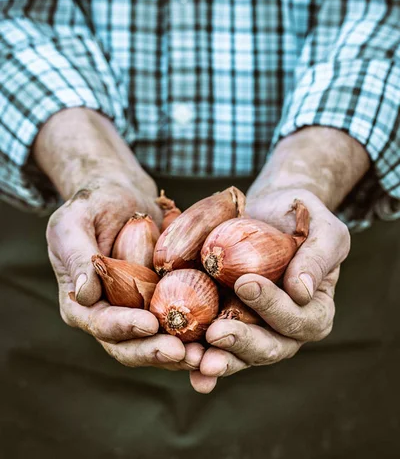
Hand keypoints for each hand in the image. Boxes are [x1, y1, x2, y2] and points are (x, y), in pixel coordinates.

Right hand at [47, 177, 204, 371]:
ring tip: (205, 356)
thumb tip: (84, 295)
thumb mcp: (73, 222)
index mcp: (81, 303)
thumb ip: (76, 256)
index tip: (149, 324)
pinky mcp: (165, 302)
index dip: (123, 327)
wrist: (124, 194)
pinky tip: (220, 335)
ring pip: (158, 343)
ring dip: (180, 354)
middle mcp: (109, 315)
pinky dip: (198, 335)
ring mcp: (139, 312)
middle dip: (155, 351)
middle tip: (183, 353)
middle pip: (129, 346)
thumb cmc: (92, 203)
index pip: (99, 323)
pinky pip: (180, 324)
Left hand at [190, 188, 349, 392]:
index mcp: (315, 312)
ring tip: (195, 360)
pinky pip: (214, 347)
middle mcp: (286, 331)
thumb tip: (302, 291)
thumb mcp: (323, 229)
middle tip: (215, 334)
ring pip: (238, 356)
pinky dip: (199, 357)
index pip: (297, 319)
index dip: (273, 307)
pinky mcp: (227, 324)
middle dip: (241, 343)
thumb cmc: (302, 216)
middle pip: (267, 348)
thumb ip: (318, 258)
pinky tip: (183, 359)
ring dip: (217, 361)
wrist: (268, 210)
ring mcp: (255, 331)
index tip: (245, 283)